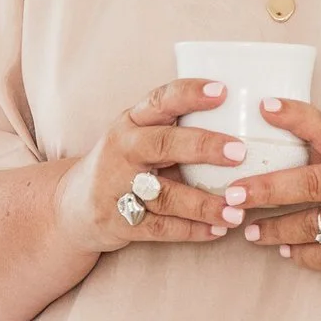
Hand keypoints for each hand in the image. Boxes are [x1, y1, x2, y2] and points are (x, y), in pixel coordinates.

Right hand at [54, 80, 253, 252]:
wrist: (74, 206)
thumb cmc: (125, 163)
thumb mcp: (139, 135)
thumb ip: (176, 128)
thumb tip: (246, 121)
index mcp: (131, 122)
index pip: (160, 100)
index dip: (190, 93)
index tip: (222, 91)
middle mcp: (123, 150)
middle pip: (163, 144)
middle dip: (203, 146)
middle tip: (239, 153)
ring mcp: (118, 187)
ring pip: (165, 194)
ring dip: (204, 203)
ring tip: (238, 210)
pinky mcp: (120, 222)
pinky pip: (161, 228)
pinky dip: (192, 230)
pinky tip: (219, 230)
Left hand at [233, 99, 320, 275]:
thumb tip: (276, 137)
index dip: (294, 115)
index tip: (263, 106)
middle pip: (310, 183)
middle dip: (266, 189)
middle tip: (232, 193)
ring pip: (313, 225)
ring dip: (276, 230)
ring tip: (249, 230)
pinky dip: (303, 255)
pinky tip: (286, 252)